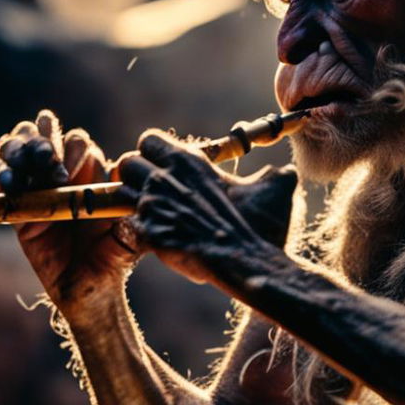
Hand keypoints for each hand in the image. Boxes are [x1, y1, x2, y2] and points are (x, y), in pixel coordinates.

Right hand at [0, 109, 143, 314]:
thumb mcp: (126, 239)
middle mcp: (62, 171)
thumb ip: (127, 215)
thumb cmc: (111, 261)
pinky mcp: (13, 202)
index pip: (77, 142)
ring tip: (21, 173)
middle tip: (45, 162)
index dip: (70, 150)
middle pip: (42, 131)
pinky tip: (8, 185)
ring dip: (16, 149)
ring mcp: (34, 183)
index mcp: (91, 172)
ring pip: (16, 144)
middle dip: (39, 141)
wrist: (85, 289)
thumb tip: (125, 184)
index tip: (67, 176)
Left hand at [117, 129, 282, 286]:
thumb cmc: (264, 227)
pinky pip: (125, 226)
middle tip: (153, 194)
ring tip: (152, 217)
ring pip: (120, 193)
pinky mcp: (147, 234)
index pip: (149, 140)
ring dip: (132, 204)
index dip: (153, 154)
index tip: (166, 170)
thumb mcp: (277, 188)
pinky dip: (136, 232)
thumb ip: (273, 172)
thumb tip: (285, 170)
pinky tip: (155, 239)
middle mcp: (166, 178)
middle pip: (126, 162)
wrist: (249, 264)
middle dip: (136, 177)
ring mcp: (153, 206)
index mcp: (190, 161)